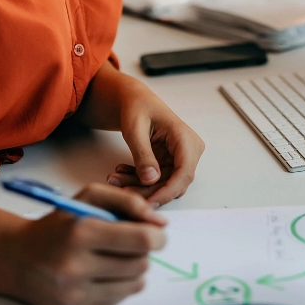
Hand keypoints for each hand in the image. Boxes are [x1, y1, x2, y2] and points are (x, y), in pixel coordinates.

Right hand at [3, 183, 165, 304]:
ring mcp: (76, 294)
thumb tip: (160, 222)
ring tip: (116, 257)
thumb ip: (128, 201)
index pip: (141, 240)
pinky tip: (103, 273)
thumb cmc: (58, 224)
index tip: (157, 232)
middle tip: (132, 242)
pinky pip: (119, 299)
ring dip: (133, 268)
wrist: (17, 258)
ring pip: (134, 283)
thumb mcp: (89, 197)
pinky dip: (119, 285)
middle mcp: (77, 266)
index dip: (158, 235)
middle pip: (141, 263)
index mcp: (82, 232)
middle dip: (143, 251)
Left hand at [107, 88, 204, 206]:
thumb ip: (143, 154)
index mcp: (185, 138)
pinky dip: (139, 180)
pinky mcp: (170, 163)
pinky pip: (157, 180)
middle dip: (148, 190)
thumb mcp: (135, 129)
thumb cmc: (138, 107)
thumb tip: (151, 179)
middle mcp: (189, 150)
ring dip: (140, 186)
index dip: (168, 191)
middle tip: (121, 191)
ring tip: (115, 179)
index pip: (184, 173)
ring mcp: (180, 158)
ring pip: (164, 184)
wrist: (136, 101)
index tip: (148, 203)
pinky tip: (122, 172)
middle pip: (174, 182)